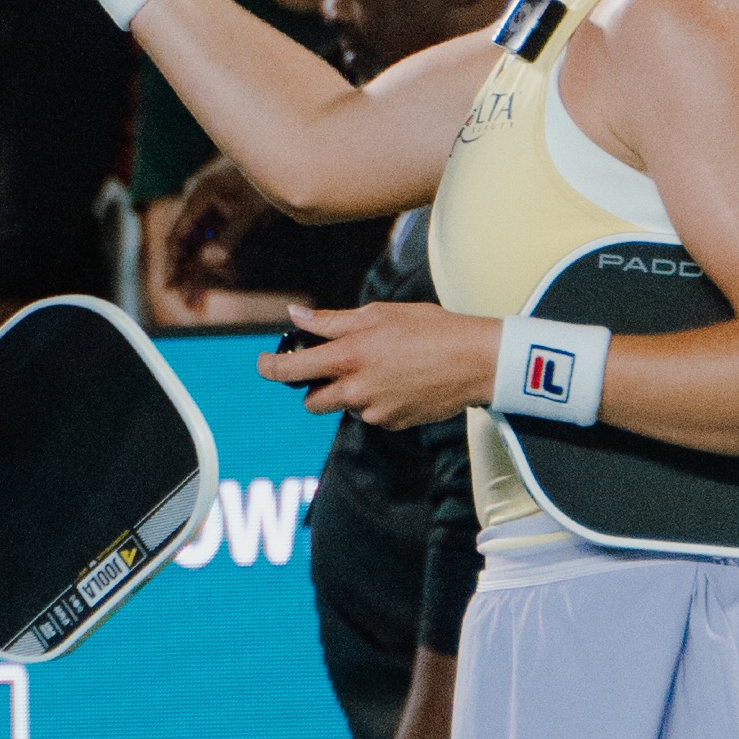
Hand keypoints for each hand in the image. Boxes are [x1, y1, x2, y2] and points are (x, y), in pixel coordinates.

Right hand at [164, 158, 268, 307]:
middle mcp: (199, 200)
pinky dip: (216, 258)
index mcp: (198, 195)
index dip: (172, 262)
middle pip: (186, 243)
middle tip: (188, 302)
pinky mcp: (224, 209)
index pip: (177, 234)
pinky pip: (214, 238)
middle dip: (187, 274)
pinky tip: (222, 278)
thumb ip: (228, 238)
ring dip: (201, 271)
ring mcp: (211, 205)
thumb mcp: (249, 211)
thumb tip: (209, 262)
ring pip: (200, 244)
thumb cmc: (265, 179)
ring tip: (200, 299)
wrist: (285, 158)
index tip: (170, 285)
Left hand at [260, 299, 497, 427]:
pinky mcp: (392, 424)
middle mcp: (355, 389)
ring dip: (351, 393)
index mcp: (348, 356)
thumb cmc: (430, 329)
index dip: (269, 368)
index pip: (290, 370)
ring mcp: (373, 411)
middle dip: (313, 388)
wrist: (474, 361)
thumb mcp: (378, 314)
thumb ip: (331, 321)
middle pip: (311, 402)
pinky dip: (378, 401)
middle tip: (330, 370)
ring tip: (384, 368)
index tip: (264, 364)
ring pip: (345, 407)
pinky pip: (372, 415)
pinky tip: (402, 382)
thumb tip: (296, 315)